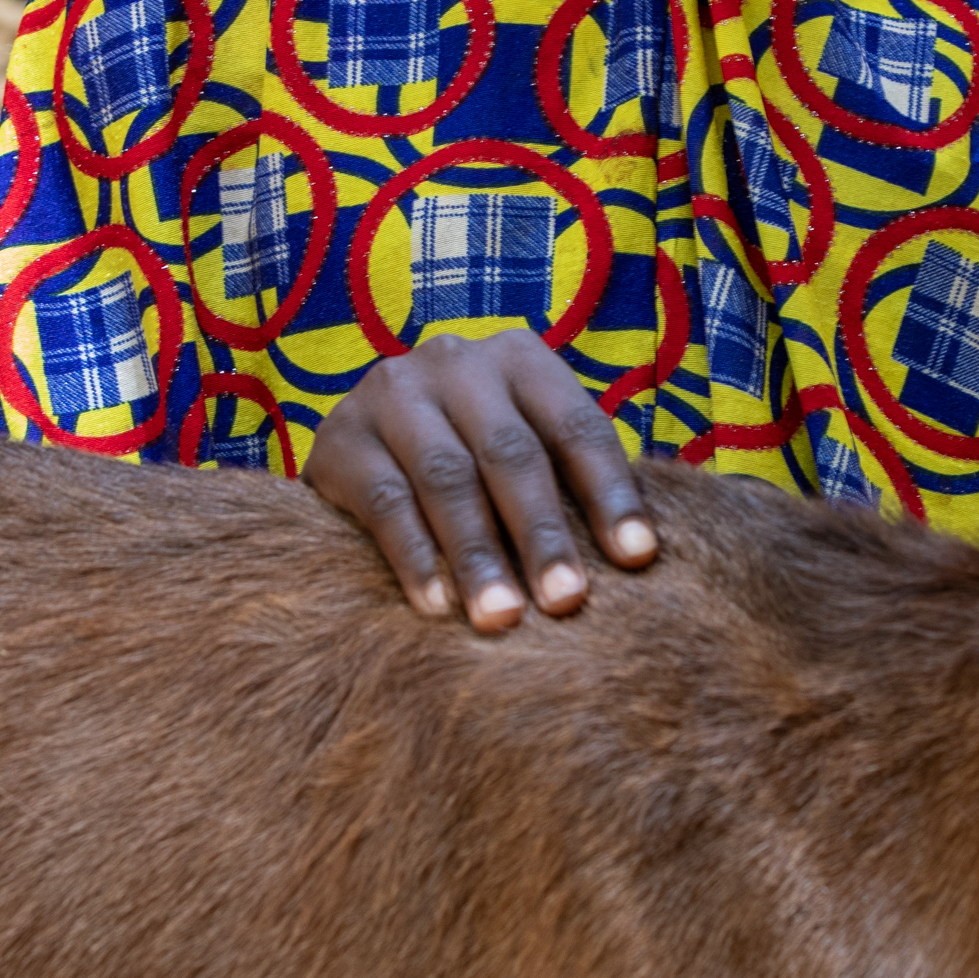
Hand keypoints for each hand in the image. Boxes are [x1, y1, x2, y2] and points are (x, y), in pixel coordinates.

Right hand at [307, 332, 658, 631]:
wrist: (361, 443)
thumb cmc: (475, 459)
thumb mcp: (525, 450)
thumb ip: (571, 486)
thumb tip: (638, 562)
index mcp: (520, 360)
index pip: (576, 428)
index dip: (610, 493)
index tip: (638, 559)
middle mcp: (456, 363)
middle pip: (511, 454)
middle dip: (543, 533)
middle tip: (567, 602)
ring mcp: (392, 393)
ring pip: (447, 480)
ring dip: (479, 554)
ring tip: (504, 618)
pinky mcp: (339, 438)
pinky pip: (385, 503)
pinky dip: (415, 558)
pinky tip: (437, 607)